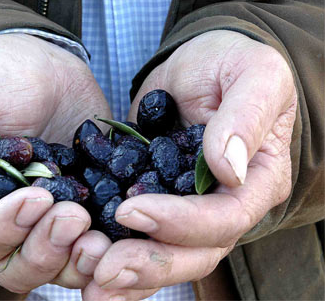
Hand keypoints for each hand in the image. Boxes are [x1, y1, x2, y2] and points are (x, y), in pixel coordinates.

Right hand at [0, 34, 111, 293]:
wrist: (41, 59)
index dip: (4, 230)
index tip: (34, 196)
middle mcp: (16, 221)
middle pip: (22, 267)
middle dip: (45, 248)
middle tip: (72, 215)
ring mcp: (56, 216)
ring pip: (62, 265)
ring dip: (78, 259)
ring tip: (96, 236)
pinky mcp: (92, 203)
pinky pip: (101, 241)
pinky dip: (111, 246)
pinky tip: (121, 234)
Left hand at [82, 30, 296, 299]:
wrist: (198, 65)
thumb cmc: (230, 62)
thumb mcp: (252, 73)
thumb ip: (245, 117)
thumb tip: (229, 169)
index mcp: (257, 180)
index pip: (225, 218)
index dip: (181, 223)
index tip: (132, 209)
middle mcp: (225, 205)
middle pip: (196, 253)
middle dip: (150, 263)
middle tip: (105, 269)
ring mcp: (190, 209)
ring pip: (167, 257)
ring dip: (130, 275)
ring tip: (91, 282)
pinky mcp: (158, 203)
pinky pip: (142, 240)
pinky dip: (115, 255)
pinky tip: (85, 267)